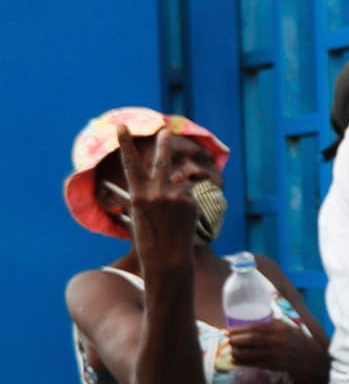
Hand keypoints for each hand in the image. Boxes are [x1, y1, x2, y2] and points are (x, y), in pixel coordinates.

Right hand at [119, 126, 198, 269]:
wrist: (167, 256)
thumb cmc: (150, 235)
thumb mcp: (141, 210)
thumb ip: (150, 190)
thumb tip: (173, 173)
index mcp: (137, 194)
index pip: (130, 163)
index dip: (125, 144)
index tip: (122, 127)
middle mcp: (156, 191)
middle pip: (162, 160)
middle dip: (163, 144)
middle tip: (165, 130)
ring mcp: (174, 196)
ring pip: (179, 181)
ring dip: (178, 190)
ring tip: (172, 212)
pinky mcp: (190, 202)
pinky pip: (188, 193)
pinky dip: (186, 200)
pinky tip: (182, 216)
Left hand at [228, 318, 322, 374]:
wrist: (313, 359)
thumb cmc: (300, 341)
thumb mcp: (289, 328)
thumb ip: (273, 324)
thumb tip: (253, 322)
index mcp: (281, 329)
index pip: (256, 328)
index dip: (240, 329)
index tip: (229, 331)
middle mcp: (278, 341)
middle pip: (252, 340)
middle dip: (237, 340)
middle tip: (228, 340)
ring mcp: (277, 354)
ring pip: (252, 353)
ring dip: (238, 352)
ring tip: (231, 351)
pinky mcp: (275, 365)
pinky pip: (255, 364)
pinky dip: (243, 363)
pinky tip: (235, 361)